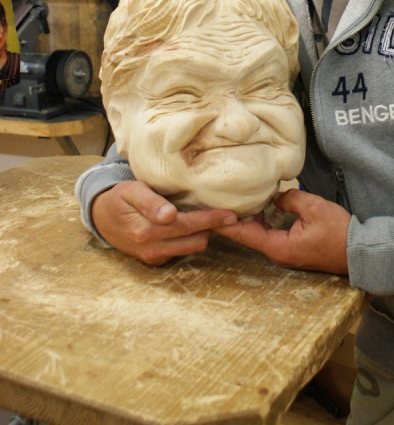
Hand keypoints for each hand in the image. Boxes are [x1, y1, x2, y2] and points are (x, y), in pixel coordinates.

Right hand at [91, 180, 236, 264]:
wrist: (101, 218)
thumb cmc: (120, 198)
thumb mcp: (131, 191)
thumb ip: (150, 202)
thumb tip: (169, 215)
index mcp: (146, 230)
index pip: (188, 225)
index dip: (212, 220)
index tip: (232, 214)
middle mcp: (151, 248)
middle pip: (196, 240)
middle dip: (211, 227)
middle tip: (225, 212)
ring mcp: (153, 257)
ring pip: (192, 248)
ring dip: (202, 234)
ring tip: (208, 217)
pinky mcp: (155, 262)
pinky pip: (182, 251)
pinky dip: (190, 239)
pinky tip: (192, 225)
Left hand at [216, 188, 350, 274]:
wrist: (359, 251)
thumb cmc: (338, 232)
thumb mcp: (314, 208)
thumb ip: (290, 199)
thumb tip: (275, 197)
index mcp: (279, 247)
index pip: (244, 234)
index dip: (225, 224)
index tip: (208, 215)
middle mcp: (278, 253)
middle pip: (248, 235)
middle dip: (233, 219)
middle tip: (216, 202)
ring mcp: (285, 253)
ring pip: (259, 235)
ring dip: (249, 219)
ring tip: (234, 201)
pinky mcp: (293, 249)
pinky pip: (271, 235)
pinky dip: (262, 222)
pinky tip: (260, 207)